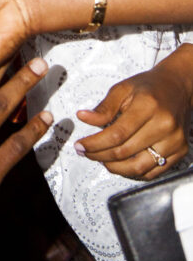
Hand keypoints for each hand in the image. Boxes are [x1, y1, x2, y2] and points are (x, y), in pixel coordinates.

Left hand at [75, 45, 192, 178]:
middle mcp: (164, 125)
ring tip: (100, 159)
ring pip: (138, 167)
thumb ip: (104, 107)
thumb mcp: (122, 89)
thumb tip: (83, 117)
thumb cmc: (148, 88)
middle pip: (125, 151)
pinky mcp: (180, 152)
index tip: (81, 145)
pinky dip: (132, 172)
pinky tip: (119, 164)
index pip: (117, 134)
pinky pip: (152, 172)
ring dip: (115, 168)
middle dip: (99, 155)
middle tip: (85, 152)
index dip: (95, 143)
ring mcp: (174, 141)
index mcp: (148, 106)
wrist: (177, 88)